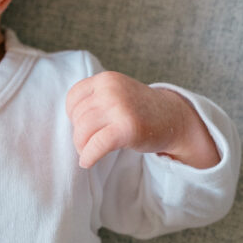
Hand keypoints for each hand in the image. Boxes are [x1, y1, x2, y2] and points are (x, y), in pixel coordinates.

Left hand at [66, 71, 219, 169]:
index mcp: (106, 79)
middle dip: (79, 134)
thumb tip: (68, 122)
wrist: (174, 118)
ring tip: (90, 152)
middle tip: (89, 144)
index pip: (73, 98)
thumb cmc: (139, 109)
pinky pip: (96, 145)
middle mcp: (110, 90)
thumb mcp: (116, 93)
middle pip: (77, 117)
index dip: (73, 116)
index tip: (83, 126)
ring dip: (82, 147)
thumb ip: (94, 99)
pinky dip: (88, 156)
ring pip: (83, 131)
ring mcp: (119, 107)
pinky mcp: (127, 128)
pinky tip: (87, 162)